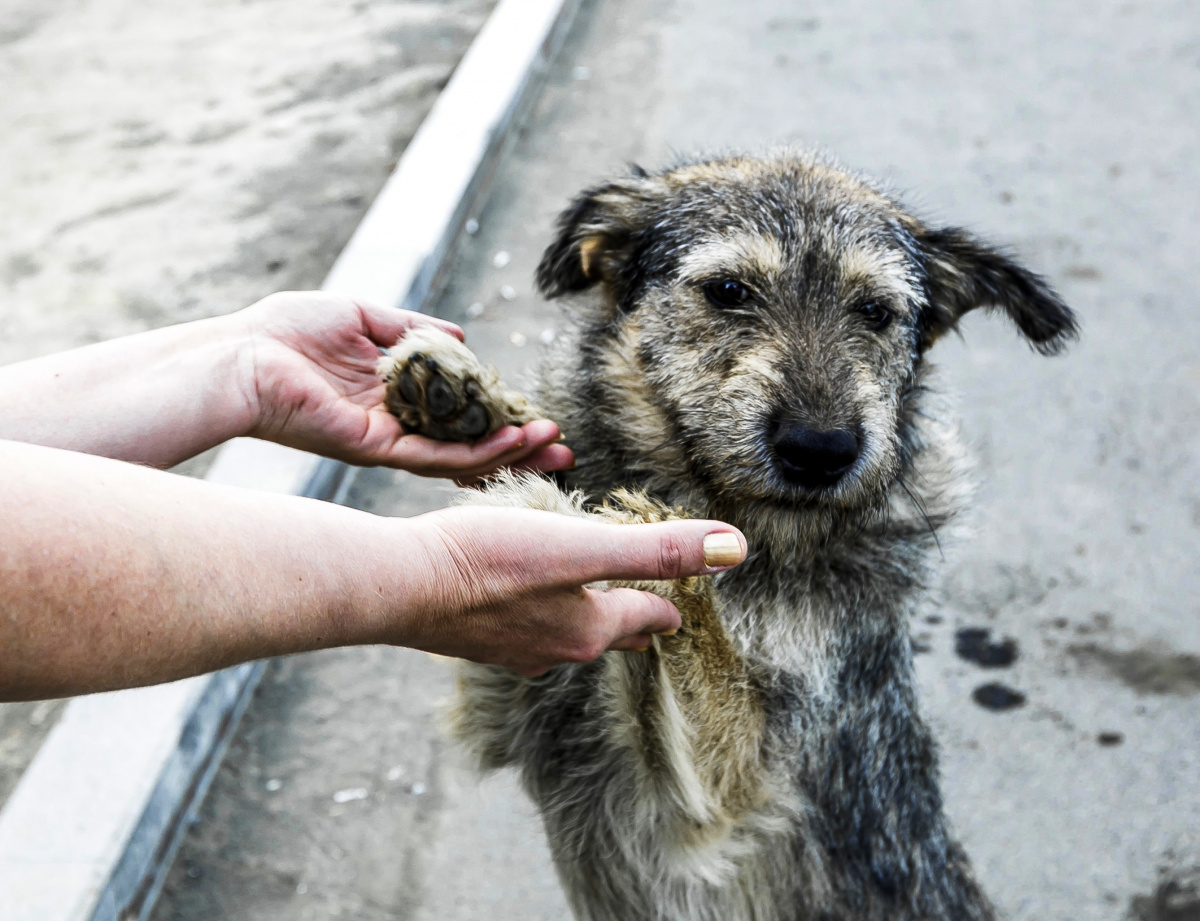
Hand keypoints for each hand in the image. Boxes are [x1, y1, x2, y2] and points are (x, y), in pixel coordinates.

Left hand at [238, 291, 573, 478]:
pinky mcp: (373, 448)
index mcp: (394, 400)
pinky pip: (434, 455)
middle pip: (469, 446)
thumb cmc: (286, 332)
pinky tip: (511, 441)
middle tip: (563, 451)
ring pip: (459, 459)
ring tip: (552, 446)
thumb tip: (459, 336)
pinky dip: (475, 452)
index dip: (501, 419)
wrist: (240, 354)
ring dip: (508, 453)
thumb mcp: (362, 318)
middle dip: (517, 451)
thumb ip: (411, 329)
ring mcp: (386, 443)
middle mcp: (396, 428)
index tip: (539, 417)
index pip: (460, 416)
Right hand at [389, 506, 746, 675]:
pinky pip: (525, 629)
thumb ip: (656, 548)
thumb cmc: (489, 561)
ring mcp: (513, 648)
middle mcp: (556, 648)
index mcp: (590, 628)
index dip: (672, 601)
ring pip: (566, 634)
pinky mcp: (476, 638)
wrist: (399, 586)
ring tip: (592, 601)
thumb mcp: (582, 545)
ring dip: (585, 616)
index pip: (650, 616)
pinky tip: (526, 604)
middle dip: (634, 618)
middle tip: (652, 605)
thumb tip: (736, 549)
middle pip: (610, 633)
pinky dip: (540, 614)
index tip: (683, 599)